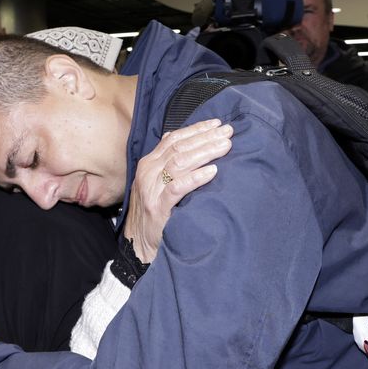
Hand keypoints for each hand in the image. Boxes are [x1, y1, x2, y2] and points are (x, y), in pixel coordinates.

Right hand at [124, 119, 232, 262]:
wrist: (138, 244)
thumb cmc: (153, 212)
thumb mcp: (155, 183)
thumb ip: (166, 163)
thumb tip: (182, 139)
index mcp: (149, 164)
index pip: (174, 138)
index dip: (196, 129)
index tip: (217, 124)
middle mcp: (148, 173)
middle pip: (179, 147)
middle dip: (206, 137)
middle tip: (228, 132)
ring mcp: (152, 190)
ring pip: (179, 162)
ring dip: (205, 152)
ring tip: (225, 147)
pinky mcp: (158, 208)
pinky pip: (178, 188)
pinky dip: (196, 177)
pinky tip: (212, 171)